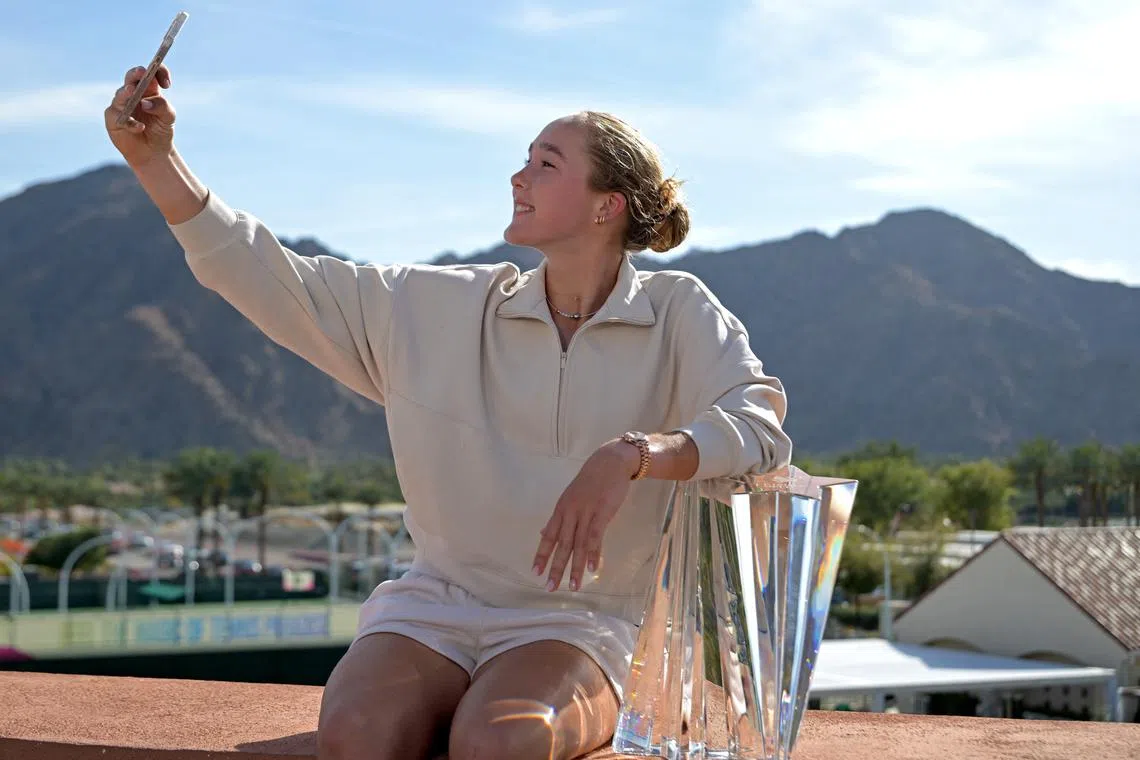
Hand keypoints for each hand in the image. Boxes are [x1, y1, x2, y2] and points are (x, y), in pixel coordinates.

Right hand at [104, 64, 175, 168]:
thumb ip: (162, 107)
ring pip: (121, 94)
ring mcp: (121, 104)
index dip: (158, 72)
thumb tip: (146, 103)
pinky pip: (119, 116)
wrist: (153, 152)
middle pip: (132, 77)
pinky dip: (130, 122)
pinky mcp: (113, 118)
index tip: (166, 83)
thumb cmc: (160, 130)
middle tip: (142, 72)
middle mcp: (133, 93)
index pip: (152, 73)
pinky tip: (140, 127)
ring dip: (127, 93)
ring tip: (132, 92)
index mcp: (149, 89)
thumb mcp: (168, 118)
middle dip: (136, 74)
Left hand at [533, 440, 638, 592]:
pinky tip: (593, 568)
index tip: (535, 573)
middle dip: (555, 568)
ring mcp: (586, 512)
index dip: (541, 554)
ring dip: (576, 567)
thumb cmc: (591, 482)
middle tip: (550, 588)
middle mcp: (570, 512)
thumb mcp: (570, 498)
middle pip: (562, 544)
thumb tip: (543, 534)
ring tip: (574, 586)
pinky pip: (596, 535)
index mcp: (561, 510)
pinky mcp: (602, 512)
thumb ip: (559, 519)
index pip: (549, 536)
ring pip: (579, 544)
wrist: (610, 462)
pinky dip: (594, 553)